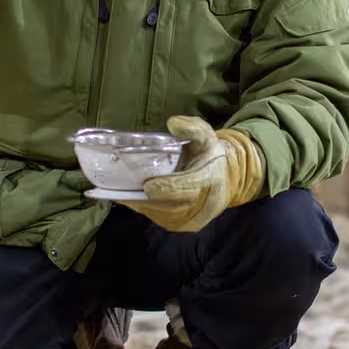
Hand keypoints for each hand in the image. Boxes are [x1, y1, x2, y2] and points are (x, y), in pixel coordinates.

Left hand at [119, 116, 263, 233]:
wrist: (223, 179)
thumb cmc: (209, 156)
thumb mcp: (205, 136)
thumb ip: (191, 128)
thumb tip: (173, 123)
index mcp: (210, 181)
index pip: (186, 188)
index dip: (166, 188)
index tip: (147, 184)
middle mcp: (203, 206)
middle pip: (169, 204)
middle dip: (146, 196)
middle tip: (124, 185)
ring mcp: (192, 219)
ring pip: (161, 214)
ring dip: (141, 202)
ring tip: (124, 189)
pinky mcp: (182, 225)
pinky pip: (159, 218)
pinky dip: (144, 207)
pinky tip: (133, 196)